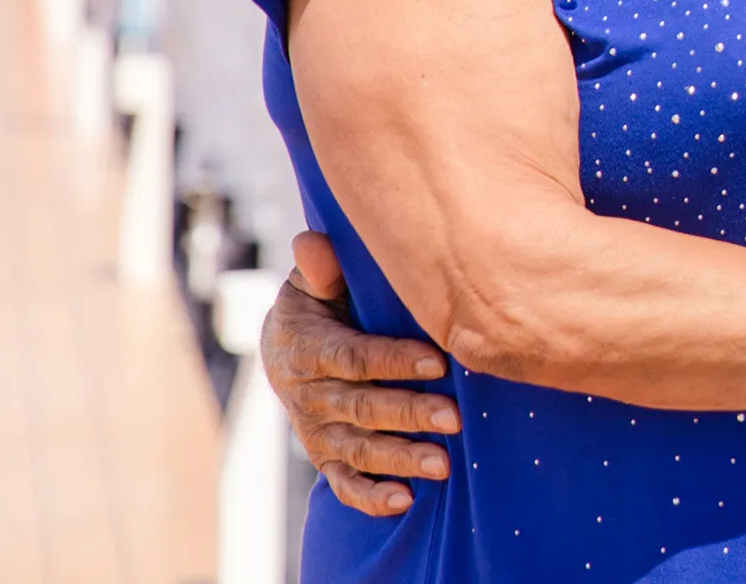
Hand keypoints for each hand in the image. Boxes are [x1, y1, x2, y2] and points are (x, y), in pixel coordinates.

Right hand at [264, 232, 460, 515]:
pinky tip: (404, 501)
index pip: (352, 357)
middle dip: (408, 413)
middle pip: (360, 407)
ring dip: (399, 458)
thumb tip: (312, 244)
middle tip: (455, 417)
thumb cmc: (324, 302)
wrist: (290, 348)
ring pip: (357, 449)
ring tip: (444, 465)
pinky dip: (370, 496)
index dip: (393, 360)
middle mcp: (308, 394)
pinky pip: (343, 483)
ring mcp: (315, 430)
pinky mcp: (325, 457)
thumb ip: (321, 269)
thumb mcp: (314, 282)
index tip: (438, 360)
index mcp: (306, 347)